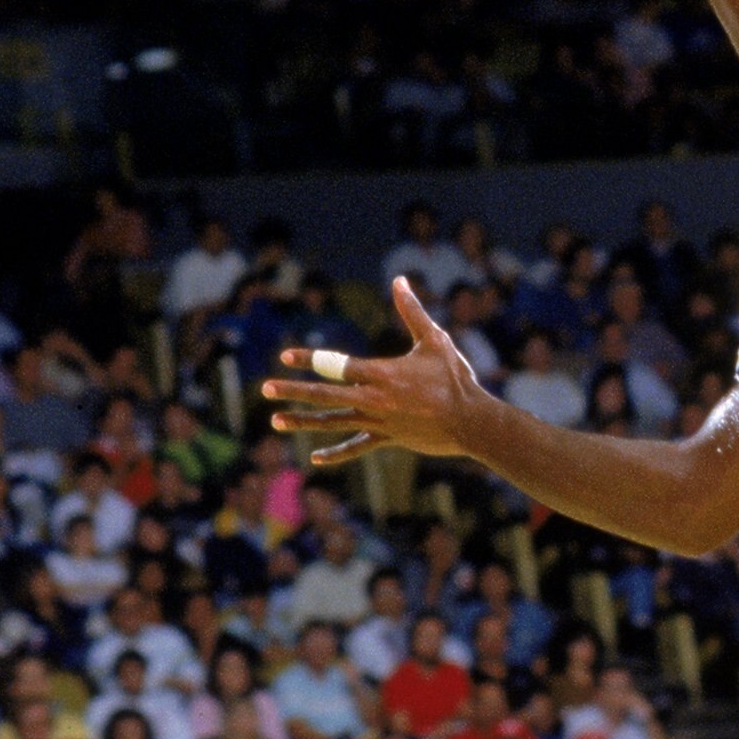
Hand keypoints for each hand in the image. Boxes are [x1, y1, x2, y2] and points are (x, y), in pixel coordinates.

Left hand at [262, 279, 483, 465]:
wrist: (472, 422)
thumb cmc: (455, 379)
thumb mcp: (434, 340)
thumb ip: (412, 311)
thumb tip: (399, 281)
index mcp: (382, 374)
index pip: (336, 365)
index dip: (309, 360)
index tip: (284, 357)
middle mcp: (374, 400)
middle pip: (326, 396)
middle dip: (294, 392)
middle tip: (266, 390)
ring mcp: (379, 422)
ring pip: (334, 423)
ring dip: (303, 422)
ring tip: (277, 421)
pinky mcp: (388, 438)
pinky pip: (357, 446)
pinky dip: (336, 453)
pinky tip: (315, 458)